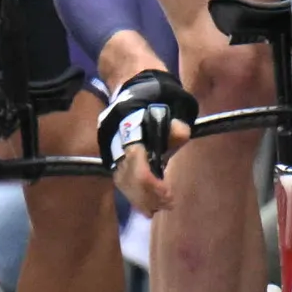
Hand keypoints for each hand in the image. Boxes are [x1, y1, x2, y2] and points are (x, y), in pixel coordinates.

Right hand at [97, 65, 198, 213]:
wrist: (134, 84)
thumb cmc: (159, 95)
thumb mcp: (174, 102)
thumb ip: (176, 122)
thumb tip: (178, 135)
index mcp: (130, 128)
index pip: (137, 165)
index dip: (152, 185)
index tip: (169, 195)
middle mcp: (116, 141)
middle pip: (127, 179)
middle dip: (147, 196)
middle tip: (168, 203)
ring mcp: (112, 148)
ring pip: (122, 182)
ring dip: (140, 199)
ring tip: (158, 207)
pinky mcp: (113, 154)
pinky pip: (120, 180)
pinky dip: (133, 194)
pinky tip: (146, 205)